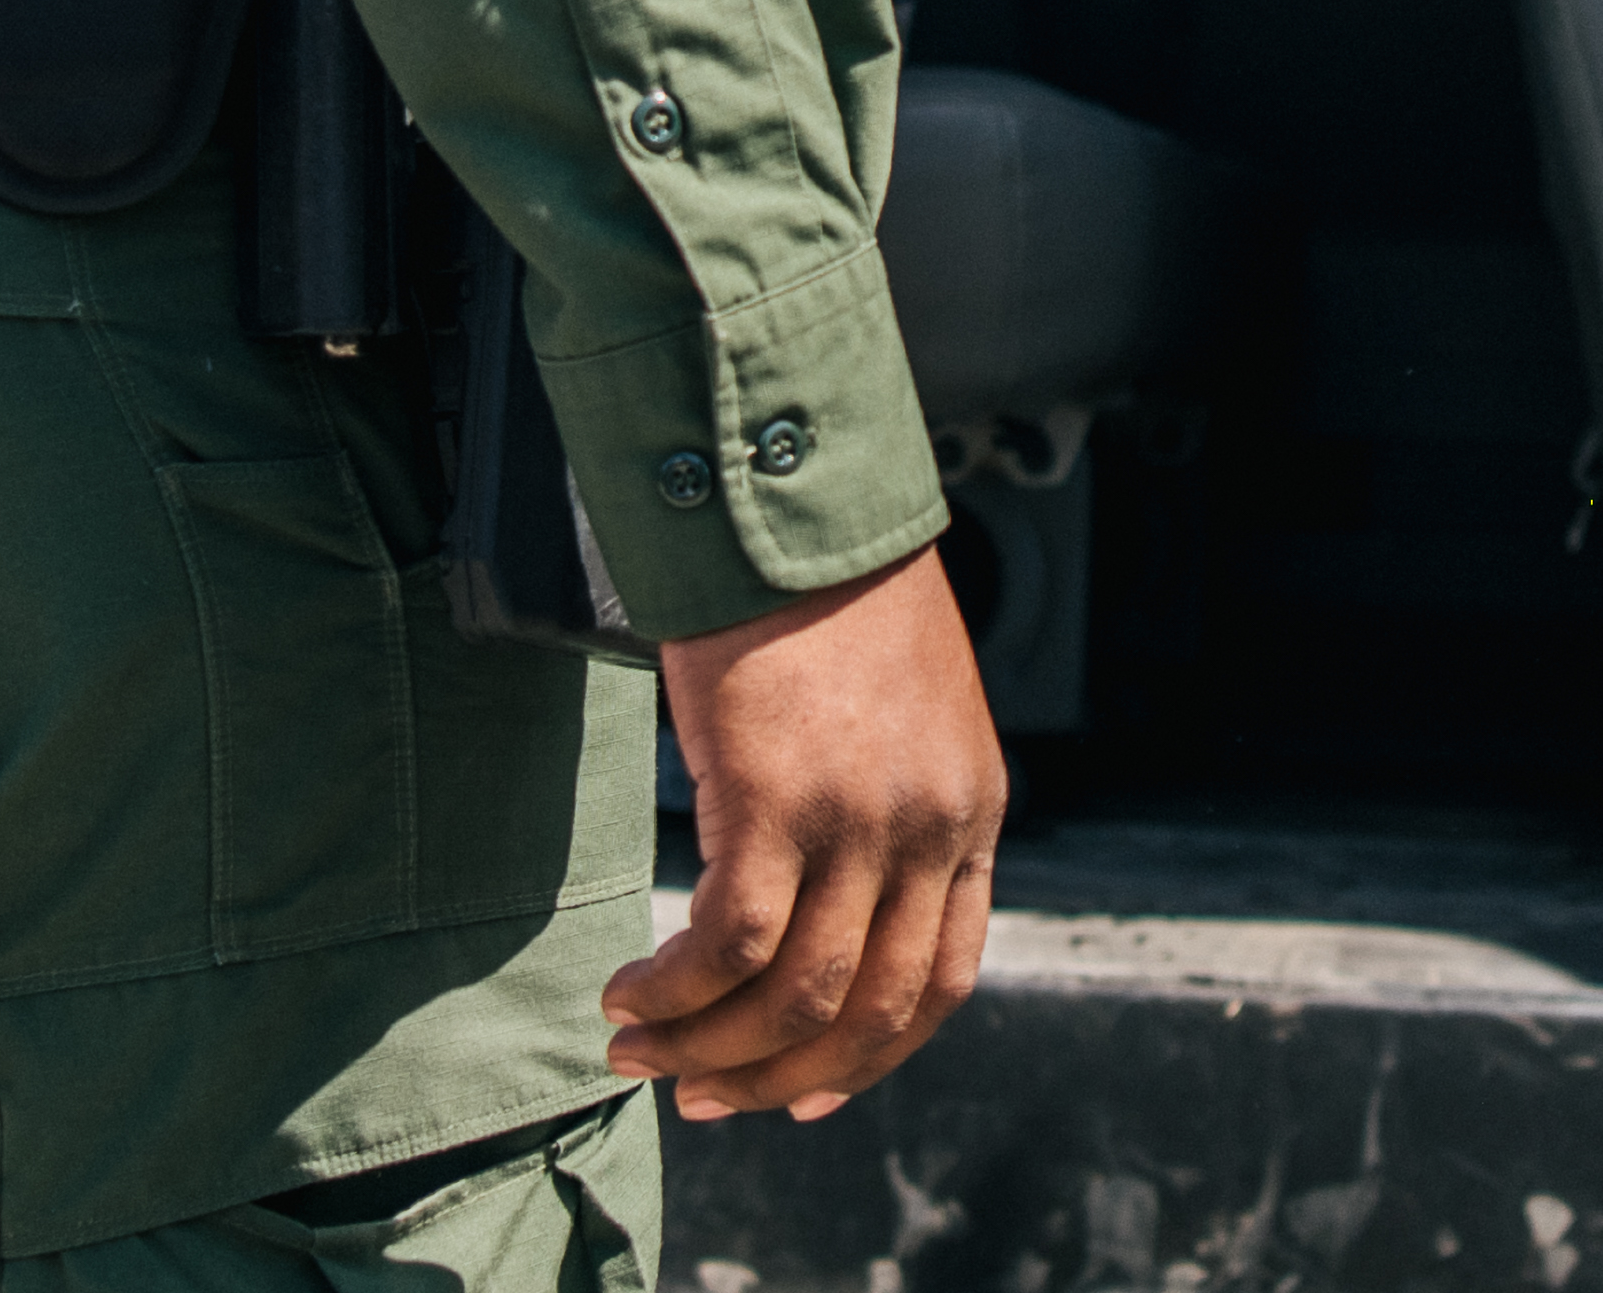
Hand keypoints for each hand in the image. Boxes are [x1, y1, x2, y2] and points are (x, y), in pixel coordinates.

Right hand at [604, 545, 1006, 1121]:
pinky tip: (628, 990)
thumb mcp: (905, 717)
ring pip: (791, 997)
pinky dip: (673, 992)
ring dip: (707, 1047)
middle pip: (866, 1012)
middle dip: (774, 1078)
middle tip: (697, 1094)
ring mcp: (858, 818)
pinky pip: (727, 946)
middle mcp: (930, 828)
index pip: (941, 982)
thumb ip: (893, 812)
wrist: (790, 505)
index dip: (869, 1060)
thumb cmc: (832, 602)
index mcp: (973, 812)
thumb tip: (830, 912)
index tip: (799, 1096)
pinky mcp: (775, 798)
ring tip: (639, 1048)